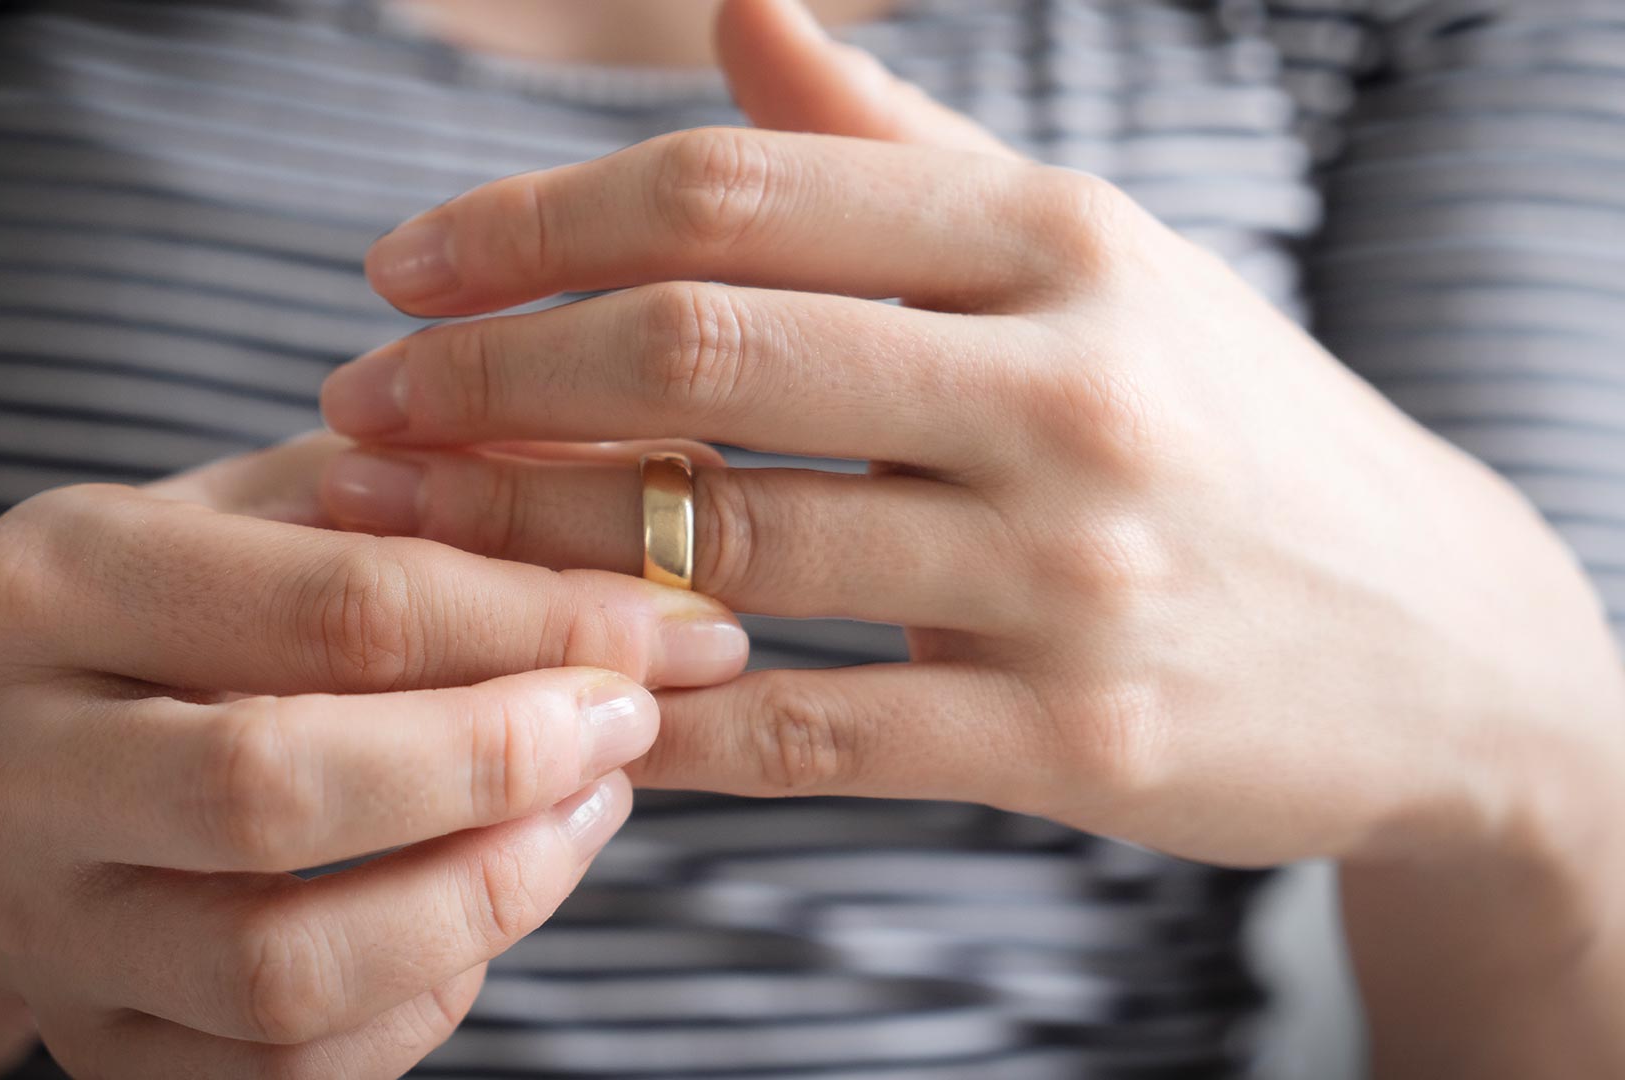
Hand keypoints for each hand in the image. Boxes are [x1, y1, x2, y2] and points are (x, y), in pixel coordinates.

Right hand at [0, 435, 746, 1077]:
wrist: (40, 762)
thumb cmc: (205, 608)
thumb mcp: (294, 503)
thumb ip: (446, 487)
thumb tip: (648, 496)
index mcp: (53, 579)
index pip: (337, 606)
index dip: (536, 622)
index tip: (664, 626)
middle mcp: (9, 762)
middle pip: (277, 788)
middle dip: (496, 761)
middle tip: (631, 724)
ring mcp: (42, 928)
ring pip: (281, 968)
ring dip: (483, 896)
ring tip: (587, 811)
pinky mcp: (96, 1052)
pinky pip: (289, 1073)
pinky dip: (428, 997)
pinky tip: (490, 899)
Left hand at [320, 3, 1624, 884]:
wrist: (1438, 641)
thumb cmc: (1221, 424)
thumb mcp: (1094, 260)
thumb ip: (896, 144)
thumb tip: (734, 8)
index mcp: (1057, 235)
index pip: (730, 194)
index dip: (530, 226)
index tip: (399, 271)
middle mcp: (1070, 383)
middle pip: (701, 348)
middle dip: (487, 377)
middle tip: (353, 410)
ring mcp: (1076, 569)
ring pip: (725, 543)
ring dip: (523, 547)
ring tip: (399, 547)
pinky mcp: (1077, 738)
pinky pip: (806, 730)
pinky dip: (657, 716)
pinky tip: (555, 702)